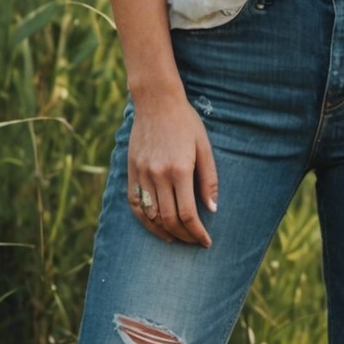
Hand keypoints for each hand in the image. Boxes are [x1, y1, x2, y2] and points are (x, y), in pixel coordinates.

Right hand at [126, 90, 218, 246]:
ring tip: (176, 238)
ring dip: (164, 232)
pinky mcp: (131, 171)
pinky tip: (155, 226)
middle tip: (194, 241)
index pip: (187, 214)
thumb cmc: (185, 122)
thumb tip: (212, 210)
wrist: (156, 101)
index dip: (197, 233)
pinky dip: (144, 220)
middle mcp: (158, 175)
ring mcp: (142, 174)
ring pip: (150, 216)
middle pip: (169, 219)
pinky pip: (134, 204)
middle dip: (183, 236)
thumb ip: (209, 180)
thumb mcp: (204, 147)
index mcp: (179, 169)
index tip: (205, 242)